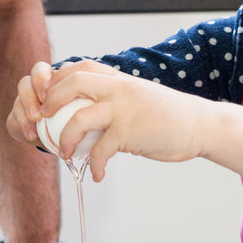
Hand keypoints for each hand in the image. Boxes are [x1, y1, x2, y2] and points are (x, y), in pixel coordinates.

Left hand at [8, 59, 204, 180]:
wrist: (199, 124)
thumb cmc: (167, 114)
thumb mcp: (137, 95)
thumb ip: (113, 97)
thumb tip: (86, 110)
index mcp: (118, 78)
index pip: (78, 68)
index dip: (56, 79)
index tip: (46, 96)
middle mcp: (118, 88)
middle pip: (72, 84)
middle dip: (51, 102)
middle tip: (43, 120)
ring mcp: (124, 109)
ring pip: (79, 119)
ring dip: (66, 139)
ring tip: (64, 155)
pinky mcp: (130, 132)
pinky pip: (101, 150)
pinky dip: (94, 165)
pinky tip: (97, 174)